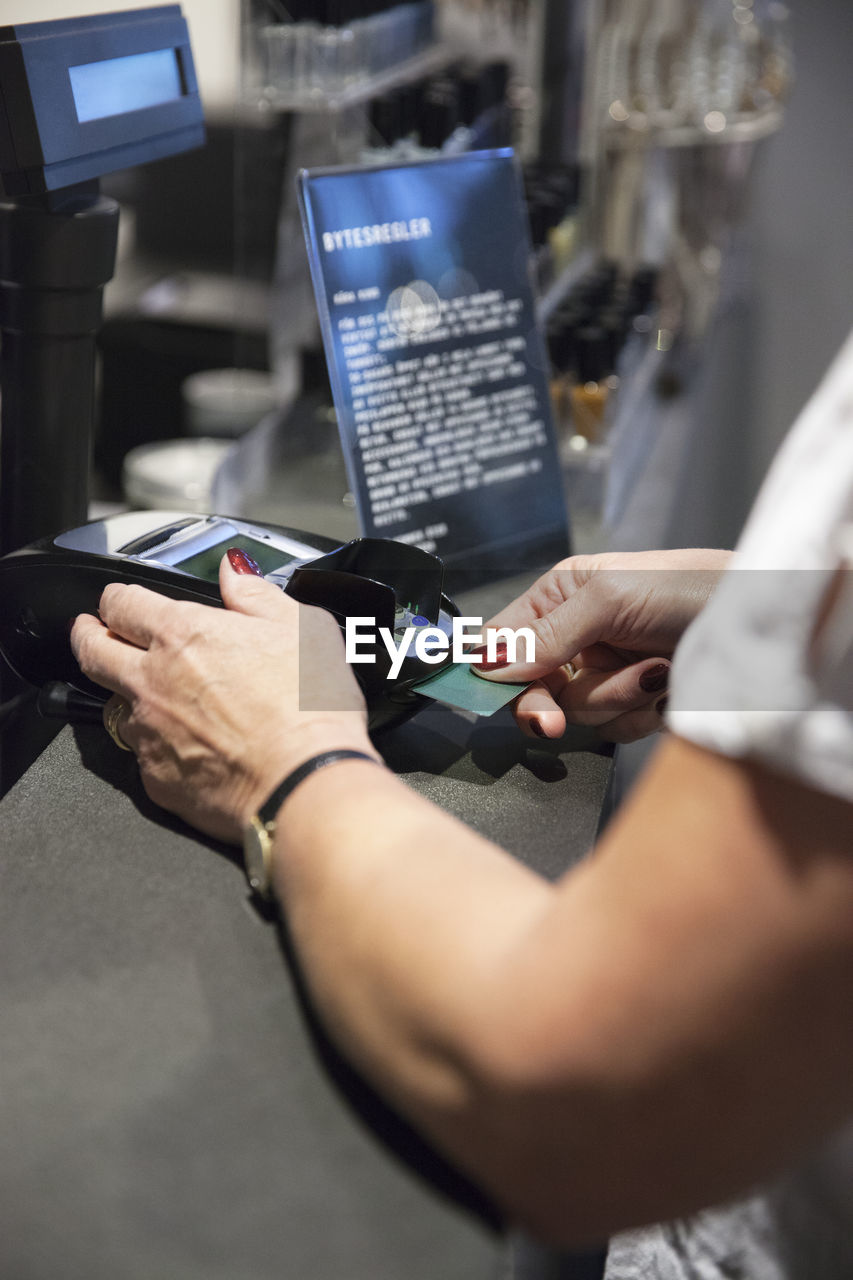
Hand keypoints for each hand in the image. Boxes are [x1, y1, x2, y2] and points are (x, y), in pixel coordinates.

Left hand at [70, 554, 372, 841]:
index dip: (117, 598)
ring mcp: (149, 733)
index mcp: (182, 634)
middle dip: (88, 635)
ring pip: (117, 706)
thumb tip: (233, 570)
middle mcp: (152, 681)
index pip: (122, 603)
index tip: (119, 601)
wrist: (305, 785)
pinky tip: (190, 747)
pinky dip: (159, 746)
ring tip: (157, 697)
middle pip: (93, 651)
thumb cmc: (310, 709)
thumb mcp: (302, 628)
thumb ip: (256, 594)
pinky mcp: (157, 779)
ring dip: (129, 696)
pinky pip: (144, 756)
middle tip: (92, 631)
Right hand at [474, 549, 730, 742]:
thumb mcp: (609, 599)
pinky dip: (640, 713)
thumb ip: (547, 635)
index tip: (487, 696)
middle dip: (548, 704)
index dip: (492, 671)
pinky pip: (614, 728)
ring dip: (615, 697)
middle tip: (550, 722)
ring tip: (655, 670)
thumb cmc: (689, 588)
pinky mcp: (637, 703)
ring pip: (576, 712)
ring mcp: (607, 671)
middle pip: (531, 688)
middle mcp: (578, 635)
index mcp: (562, 595)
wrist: (757, 622)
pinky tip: (667, 688)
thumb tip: (490, 662)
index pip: (503, 639)